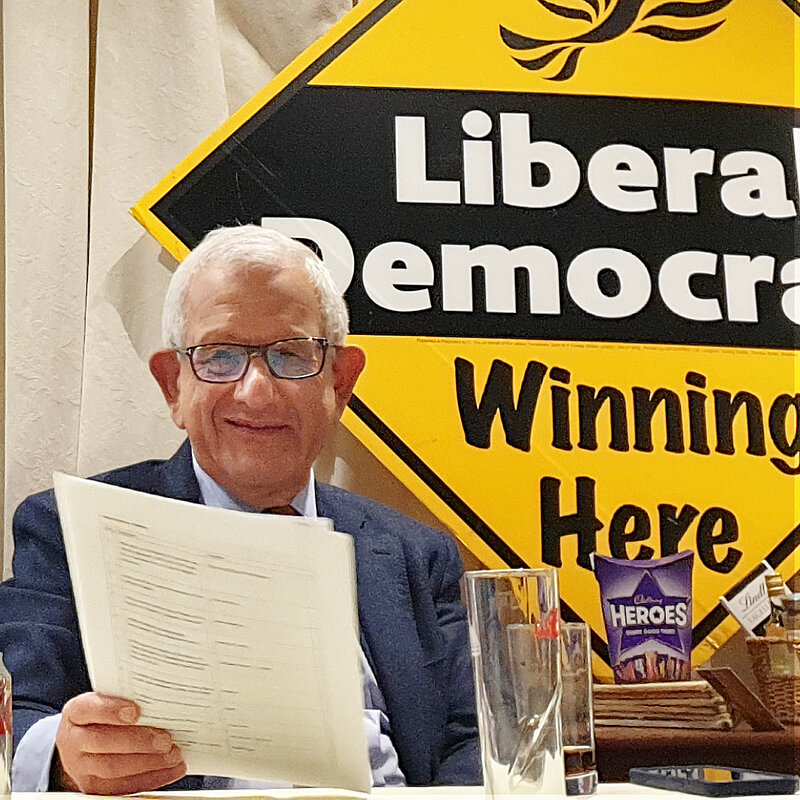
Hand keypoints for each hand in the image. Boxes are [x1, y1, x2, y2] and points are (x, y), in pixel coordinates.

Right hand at [53, 692, 186, 794]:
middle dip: (138, 741)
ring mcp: (82, 767)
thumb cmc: (100, 716)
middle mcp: (74, 741)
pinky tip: (171, 769)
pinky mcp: (94, 787)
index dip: (111, 710)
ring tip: (172, 755)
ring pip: (112, 768)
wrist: (78, 746)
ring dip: (148, 763)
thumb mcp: (105, 700)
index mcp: (76, 713)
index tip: (136, 711)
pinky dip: (151, 778)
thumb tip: (160, 698)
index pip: (89, 709)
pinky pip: (122, 787)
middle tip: (165, 739)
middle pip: (102, 742)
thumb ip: (126, 697)